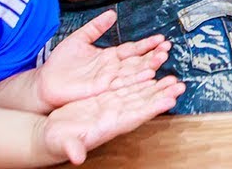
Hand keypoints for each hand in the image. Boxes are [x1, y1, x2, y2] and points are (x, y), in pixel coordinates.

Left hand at [36, 10, 169, 110]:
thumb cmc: (60, 63)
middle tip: (168, 48)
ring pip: (134, 72)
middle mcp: (112, 68)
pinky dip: (136, 80)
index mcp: (109, 56)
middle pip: (137, 61)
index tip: (161, 39)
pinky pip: (122, 84)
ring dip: (149, 67)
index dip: (146, 44)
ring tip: (163, 59)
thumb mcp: (79, 38)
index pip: (132, 49)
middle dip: (153, 55)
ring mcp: (109, 79)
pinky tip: (148, 75)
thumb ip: (96, 27)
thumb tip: (111, 13)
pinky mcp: (103, 89)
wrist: (45, 82)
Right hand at [41, 76, 184, 164]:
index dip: (152, 109)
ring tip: (171, 79)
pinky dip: (139, 80)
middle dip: (162, 95)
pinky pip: (126, 87)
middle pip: (143, 104)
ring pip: (138, 95)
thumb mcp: (62, 144)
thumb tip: (77, 157)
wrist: (52, 135)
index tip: (169, 101)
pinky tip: (150, 73)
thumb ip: (72, 148)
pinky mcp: (105, 99)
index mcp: (108, 127)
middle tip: (179, 86)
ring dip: (155, 87)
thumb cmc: (57, 141)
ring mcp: (111, 107)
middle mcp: (114, 116)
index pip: (135, 117)